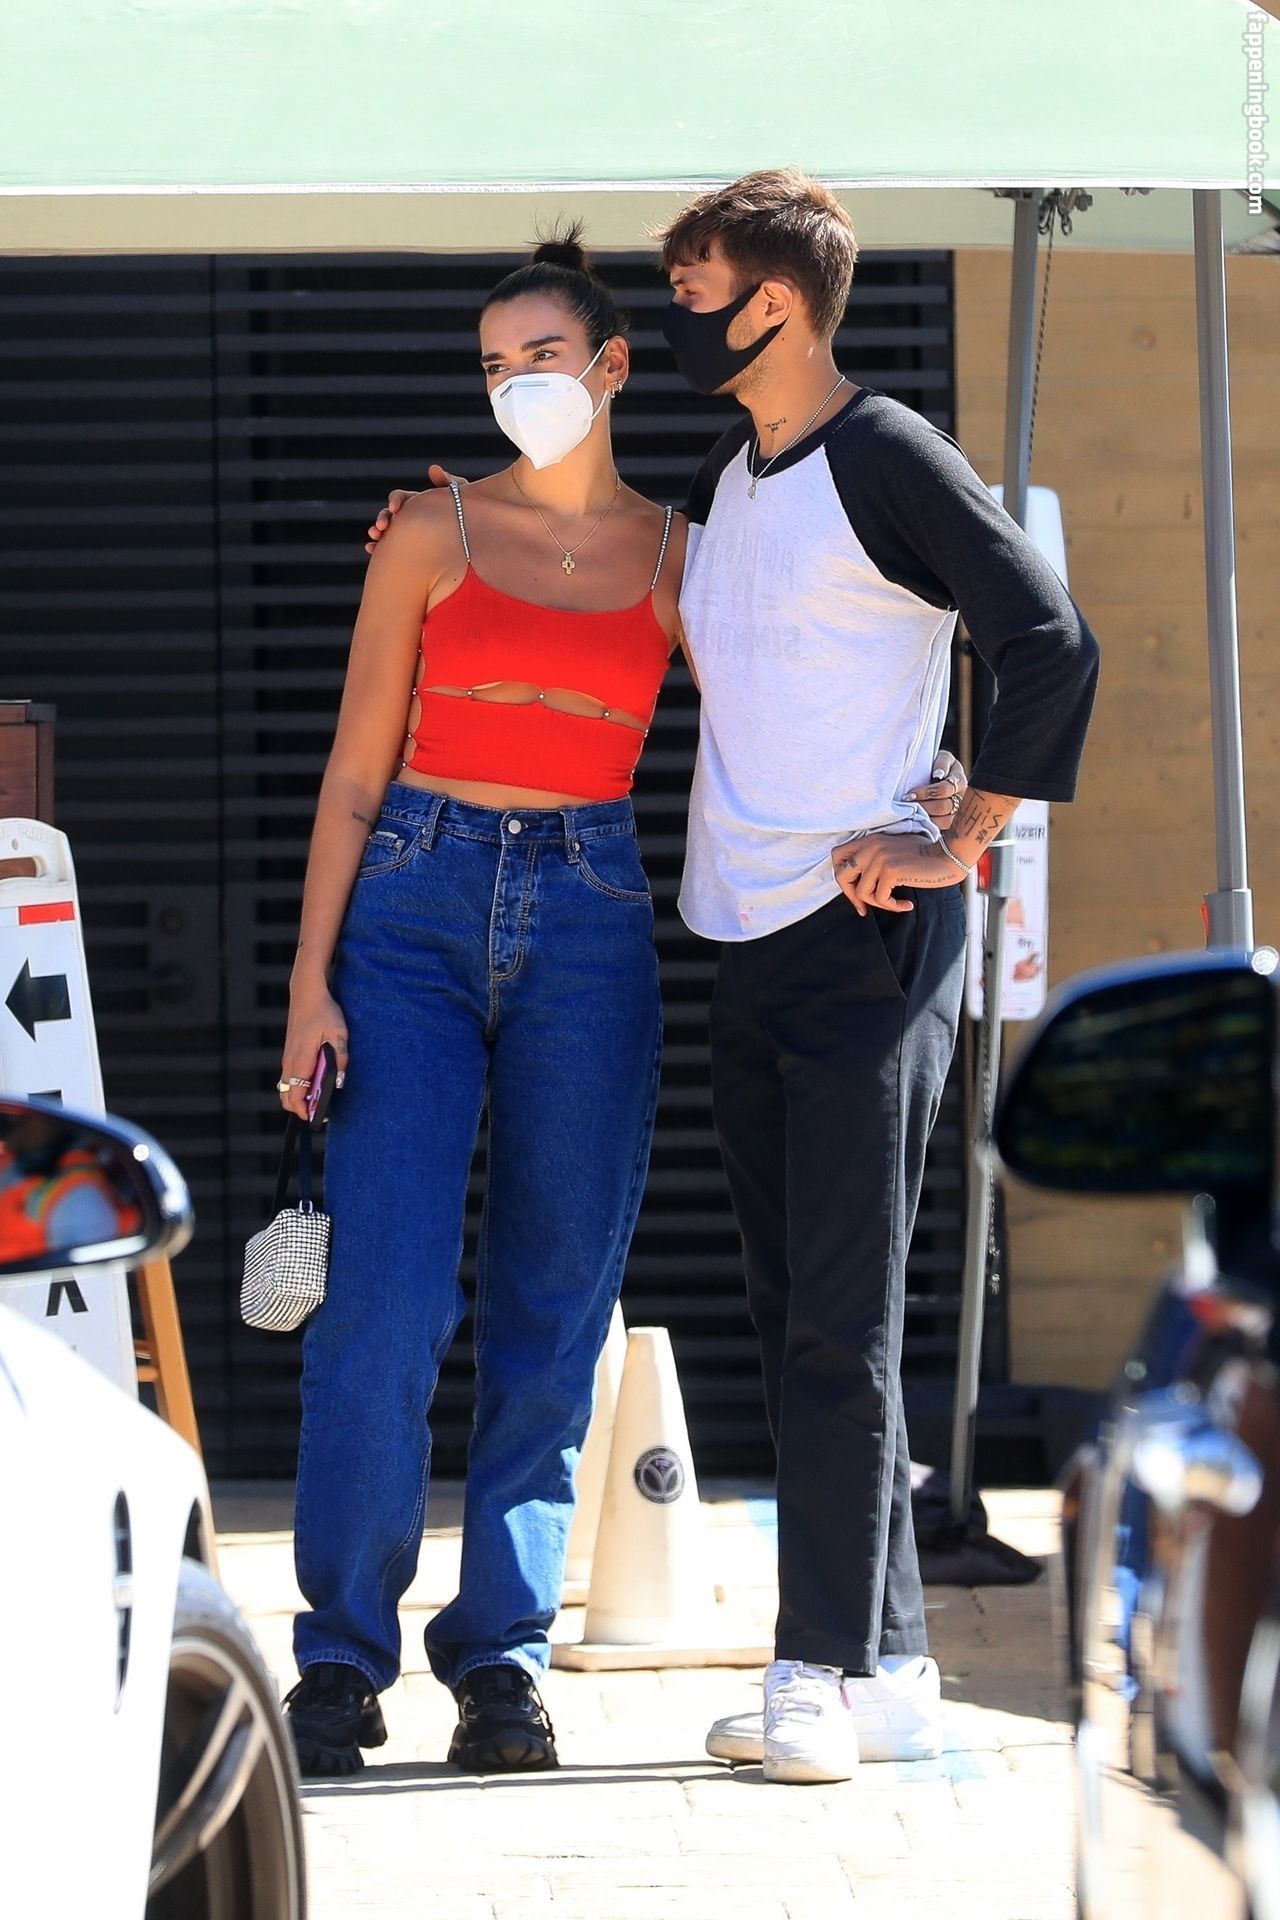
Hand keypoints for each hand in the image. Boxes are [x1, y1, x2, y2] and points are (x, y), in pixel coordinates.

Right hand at [278, 987, 349, 1119]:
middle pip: (286, 1096)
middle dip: (299, 1108)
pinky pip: (288, 1077)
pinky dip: (297, 1086)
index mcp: (301, 1060)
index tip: (316, 1118)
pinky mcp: (289, 1053)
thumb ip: (340, 1058)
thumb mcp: (339, 1034)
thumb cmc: (324, 1012)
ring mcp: (287, 1057)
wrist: (307, 993)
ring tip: (318, 1098)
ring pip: (286, 1087)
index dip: (303, 1110)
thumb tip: (340, 1081)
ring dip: (298, 1097)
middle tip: (319, 1111)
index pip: (295, 1095)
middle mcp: (290, 1062)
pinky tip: (313, 1082)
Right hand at [363, 463, 459, 553]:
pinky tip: (371, 549)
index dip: (395, 501)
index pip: (401, 498)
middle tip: (380, 527)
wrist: (474, 537)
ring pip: (386, 531)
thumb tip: (432, 469)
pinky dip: (378, 548)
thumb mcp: (460, 498)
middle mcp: (409, 517)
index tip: (395, 509)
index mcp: (418, 502)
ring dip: (377, 533)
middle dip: (383, 518)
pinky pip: (389, 549)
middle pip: (389, 514)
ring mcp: (406, 533)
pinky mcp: (406, 549)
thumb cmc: (468, 514)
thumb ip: (449, 483)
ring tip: (374, 538)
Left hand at [832, 832, 966, 916]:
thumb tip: (856, 887)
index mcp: (869, 840)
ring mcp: (879, 858)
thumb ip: (873, 860)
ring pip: (861, 892)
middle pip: (841, 876)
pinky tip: (906, 904)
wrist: (947, 857)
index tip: (854, 891)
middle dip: (851, 896)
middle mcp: (871, 846)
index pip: (837, 856)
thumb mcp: (892, 852)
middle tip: (864, 908)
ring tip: (895, 903)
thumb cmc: (923, 858)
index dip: (841, 877)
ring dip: (878, 904)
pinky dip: (893, 906)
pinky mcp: (890, 871)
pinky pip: (880, 899)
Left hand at [904, 750, 966, 828]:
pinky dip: (928, 826)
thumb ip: (941, 763)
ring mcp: (956, 812)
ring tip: (910, 813)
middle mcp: (960, 798)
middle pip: (944, 807)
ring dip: (926, 817)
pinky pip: (941, 829)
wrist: (937, 774)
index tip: (910, 794)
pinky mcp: (949, 822)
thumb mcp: (942, 757)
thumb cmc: (937, 764)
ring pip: (944, 821)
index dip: (927, 792)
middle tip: (907, 805)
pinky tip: (916, 821)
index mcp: (959, 781)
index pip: (945, 789)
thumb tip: (938, 775)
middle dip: (924, 805)